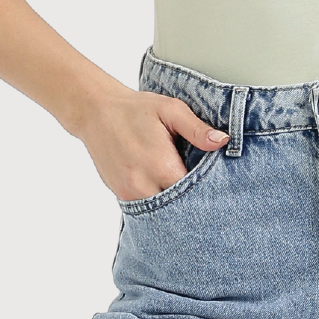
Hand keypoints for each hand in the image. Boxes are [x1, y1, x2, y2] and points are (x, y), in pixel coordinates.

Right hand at [75, 86, 229, 200]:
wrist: (97, 112)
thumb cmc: (136, 109)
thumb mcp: (171, 110)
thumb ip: (197, 129)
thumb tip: (222, 141)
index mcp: (160, 164)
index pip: (193, 190)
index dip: (206, 186)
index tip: (213, 178)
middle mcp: (143, 184)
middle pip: (178, 205)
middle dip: (191, 197)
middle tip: (201, 185)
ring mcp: (129, 192)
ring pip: (161, 209)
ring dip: (173, 201)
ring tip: (181, 182)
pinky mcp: (120, 194)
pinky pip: (146, 205)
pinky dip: (157, 199)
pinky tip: (163, 184)